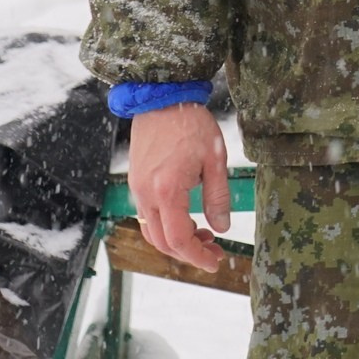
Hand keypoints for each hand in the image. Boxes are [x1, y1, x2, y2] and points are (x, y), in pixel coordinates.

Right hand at [127, 99, 230, 270]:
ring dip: (176, 240)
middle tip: (215, 251)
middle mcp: (146, 194)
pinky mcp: (136, 182)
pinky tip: (187, 218)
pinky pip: (148, 216)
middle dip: (188, 252)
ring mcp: (137, 189)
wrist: (161, 98)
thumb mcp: (215, 159)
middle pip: (162, 242)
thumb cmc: (190, 124)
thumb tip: (221, 228)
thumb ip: (218, 197)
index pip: (178, 239)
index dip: (196, 256)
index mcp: (167, 190)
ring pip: (152, 231)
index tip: (215, 260)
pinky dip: (167, 225)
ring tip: (204, 235)